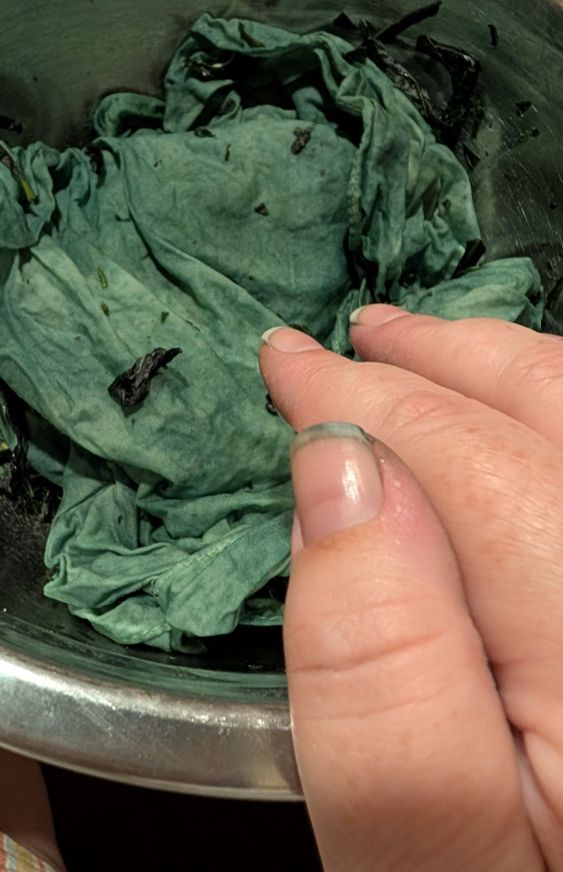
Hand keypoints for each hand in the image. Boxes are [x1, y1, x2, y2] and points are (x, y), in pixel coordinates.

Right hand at [259, 307, 562, 871]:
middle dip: (442, 362)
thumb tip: (335, 475)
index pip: (480, 469)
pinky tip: (528, 422)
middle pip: (560, 421)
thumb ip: (376, 668)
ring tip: (433, 353)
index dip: (369, 401)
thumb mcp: (434, 851)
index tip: (288, 367)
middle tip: (359, 339)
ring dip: (512, 374)